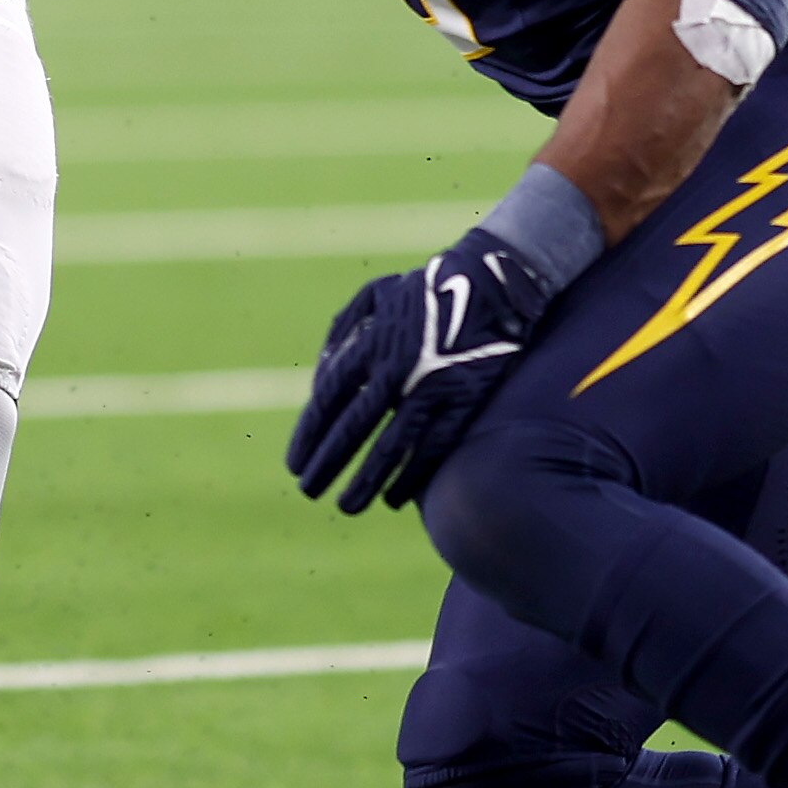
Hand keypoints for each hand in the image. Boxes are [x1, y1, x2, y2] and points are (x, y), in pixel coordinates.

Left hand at [286, 228, 556, 514]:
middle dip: (328, 463)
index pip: (329, 399)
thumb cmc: (425, 288)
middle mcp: (397, 367)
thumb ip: (342, 334)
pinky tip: (394, 498)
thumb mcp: (375, 295)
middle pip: (353, 428)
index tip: (295, 464)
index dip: (309, 435)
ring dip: (366, 481)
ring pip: (392, 446)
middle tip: (309, 491)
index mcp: (371, 341)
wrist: (492, 282)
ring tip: (347, 506)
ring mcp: (432, 385)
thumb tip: (320, 380)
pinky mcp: (465, 399)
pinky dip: (411, 475)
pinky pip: (433, 447)